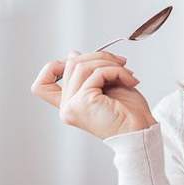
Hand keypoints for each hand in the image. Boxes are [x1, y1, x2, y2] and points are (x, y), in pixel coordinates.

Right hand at [30, 50, 156, 139]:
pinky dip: (117, 71)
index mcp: (70, 104)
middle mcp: (67, 107)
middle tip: (121, 63)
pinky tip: (130, 80)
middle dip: (99, 56)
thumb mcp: (105, 85)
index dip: (54, 67)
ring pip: (82, 65)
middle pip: (70, 64)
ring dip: (110, 63)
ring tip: (127, 73)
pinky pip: (97, 73)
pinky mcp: (82, 103)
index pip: (41, 86)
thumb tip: (72, 54)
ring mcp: (72, 106)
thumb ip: (87, 73)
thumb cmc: (128, 111)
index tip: (81, 62)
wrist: (142, 130)